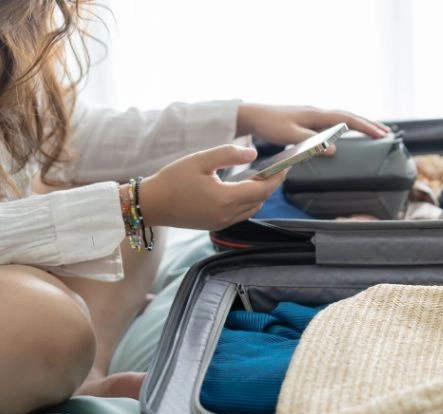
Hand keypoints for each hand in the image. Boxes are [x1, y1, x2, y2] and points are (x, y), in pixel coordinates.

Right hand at [139, 144, 285, 230]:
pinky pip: (241, 215)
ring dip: (260, 195)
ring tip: (261, 177)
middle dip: (271, 185)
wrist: (151, 204)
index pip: (262, 189)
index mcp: (225, 199)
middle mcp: (227, 215)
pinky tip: (243, 189)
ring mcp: (222, 223)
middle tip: (276, 168)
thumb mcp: (200, 160)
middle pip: (260, 200)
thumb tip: (253, 153)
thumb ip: (228, 154)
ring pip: (252, 209)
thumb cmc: (172, 180)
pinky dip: (248, 202)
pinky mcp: (216, 225)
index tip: (285, 166)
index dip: (277, 178)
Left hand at [236, 104, 390, 153]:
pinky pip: (335, 121)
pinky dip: (348, 125)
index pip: (348, 120)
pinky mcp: (309, 119)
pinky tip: (350, 132)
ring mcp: (314, 114)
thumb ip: (312, 143)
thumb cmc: (270, 124)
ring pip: (343, 118)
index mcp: (317, 115)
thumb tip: (334, 150)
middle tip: (387, 134)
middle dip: (369, 125)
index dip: (366, 127)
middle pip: (350, 117)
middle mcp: (318, 112)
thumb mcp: (291, 136)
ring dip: (360, 125)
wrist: (253, 115)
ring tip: (375, 132)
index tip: (381, 135)